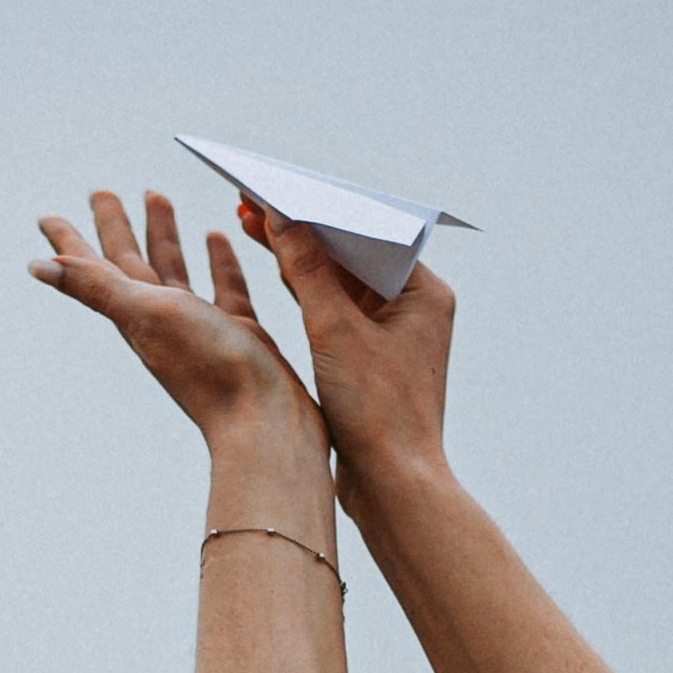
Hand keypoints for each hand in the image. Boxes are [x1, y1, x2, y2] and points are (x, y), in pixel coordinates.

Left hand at [31, 192, 324, 453]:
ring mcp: (198, 326)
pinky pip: (223, 285)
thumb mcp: (146, 314)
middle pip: (130, 262)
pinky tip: (216, 238)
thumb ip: (96, 287)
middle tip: (101, 192)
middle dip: (115, 227)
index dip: (70, 242)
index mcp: (136, 313)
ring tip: (158, 197)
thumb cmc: (207, 369)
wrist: (263, 422)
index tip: (46, 217)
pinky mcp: (236, 331)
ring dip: (162, 235)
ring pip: (173, 269)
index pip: (94, 269)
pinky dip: (216, 259)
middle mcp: (161, 319)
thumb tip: (37, 266)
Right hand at [239, 200, 455, 514]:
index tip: (277, 187)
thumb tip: (282, 218)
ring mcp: (392, 331)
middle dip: (301, 226)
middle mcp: (414, 306)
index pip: (365, 231)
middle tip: (253, 198)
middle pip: (350, 250)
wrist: (392, 485)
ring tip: (249, 221)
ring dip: (298, 253)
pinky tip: (271, 263)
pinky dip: (305, 287)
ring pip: (339, 277)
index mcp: (422, 292)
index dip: (317, 207)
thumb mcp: (334, 333)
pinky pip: (334, 306)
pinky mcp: (370, 354)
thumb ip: (308, 272)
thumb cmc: (377, 413)